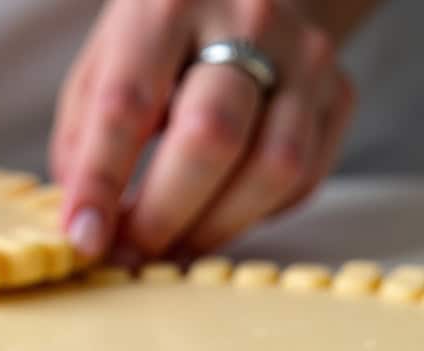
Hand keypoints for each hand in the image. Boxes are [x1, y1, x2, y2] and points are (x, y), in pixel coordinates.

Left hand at [51, 0, 354, 264]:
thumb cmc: (165, 40)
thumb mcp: (106, 63)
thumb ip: (87, 137)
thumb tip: (87, 226)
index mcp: (167, 4)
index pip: (128, 103)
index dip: (101, 180)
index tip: (84, 238)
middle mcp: (247, 19)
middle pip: (212, 136)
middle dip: (164, 214)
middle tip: (131, 253)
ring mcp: (304, 57)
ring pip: (271, 168)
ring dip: (214, 227)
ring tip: (174, 245)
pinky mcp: (339, 93)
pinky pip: (302, 180)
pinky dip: (255, 214)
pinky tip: (221, 212)